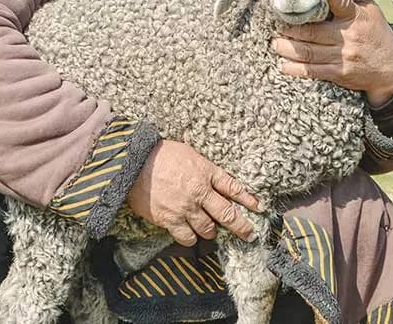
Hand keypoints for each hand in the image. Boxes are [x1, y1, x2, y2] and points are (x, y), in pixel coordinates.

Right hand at [126, 139, 262, 246]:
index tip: (259, 208)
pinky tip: (191, 235)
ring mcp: (186, 208)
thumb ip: (204, 168)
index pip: (234, 188)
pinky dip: (191, 238)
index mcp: (206, 172)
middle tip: (249, 235)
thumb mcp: (188, 153)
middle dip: (242, 227)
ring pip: (208, 229)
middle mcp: (200, 192)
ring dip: (211, 232)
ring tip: (211, 231)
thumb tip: (214, 180)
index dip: (248, 200)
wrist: (133, 163)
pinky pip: (187, 237)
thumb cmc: (160, 154)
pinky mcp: (170, 220)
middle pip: (227, 214)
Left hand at [271, 0, 392, 105]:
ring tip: (275, 43)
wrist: (392, 68)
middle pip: (314, 32)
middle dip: (292, 29)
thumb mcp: (371, 11)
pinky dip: (296, 69)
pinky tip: (283, 65)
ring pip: (310, 52)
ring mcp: (343, 56)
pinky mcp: (339, 73)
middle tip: (277, 25)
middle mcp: (348, 36)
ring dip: (288, 48)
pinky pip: (313, 71)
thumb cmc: (377, 33)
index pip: (343, 2)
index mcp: (356, 16)